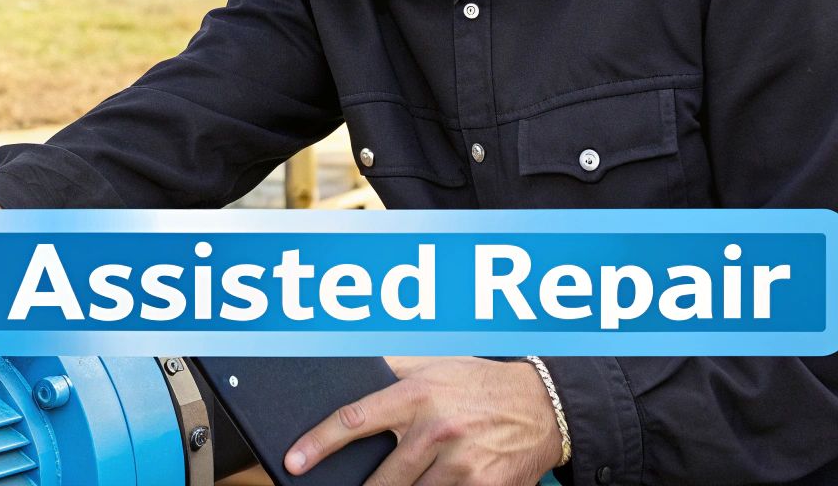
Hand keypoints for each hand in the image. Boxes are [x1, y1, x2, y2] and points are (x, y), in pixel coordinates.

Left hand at [285, 356, 560, 485]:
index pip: (355, 419)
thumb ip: (392, 369)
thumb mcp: (436, 363)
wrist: (544, 406)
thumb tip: (348, 369)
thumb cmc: (480, 383)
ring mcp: (462, 464)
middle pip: (382, 477)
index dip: (319, 443)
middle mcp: (437, 430)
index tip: (294, 461)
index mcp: (418, 395)